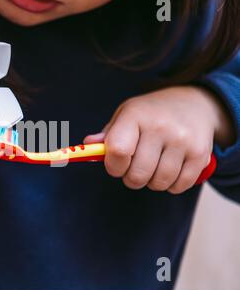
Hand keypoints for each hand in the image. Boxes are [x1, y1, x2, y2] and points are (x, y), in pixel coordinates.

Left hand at [85, 86, 234, 193]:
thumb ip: (107, 135)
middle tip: (135, 167)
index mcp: (135, 115)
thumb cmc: (150, 114)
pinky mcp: (200, 154)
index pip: (117, 151)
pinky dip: (170, 185)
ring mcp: (182, 140)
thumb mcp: (126, 115)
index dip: (113, 166)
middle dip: (131, 178)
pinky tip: (169, 169)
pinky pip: (179, 186)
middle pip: (137, 174)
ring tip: (153, 166)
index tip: (116, 165)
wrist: (193, 103)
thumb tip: (87, 146)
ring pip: (158, 183)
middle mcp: (160, 127)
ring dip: (151, 182)